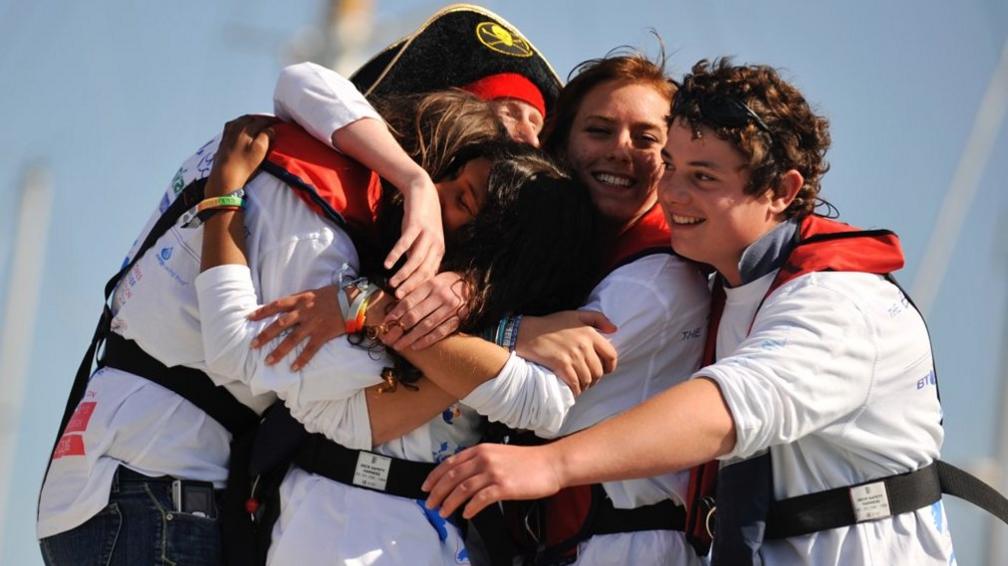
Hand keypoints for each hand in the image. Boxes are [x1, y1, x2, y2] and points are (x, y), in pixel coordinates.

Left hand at [209, 114, 278, 196]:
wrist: (226, 175)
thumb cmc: (245, 163)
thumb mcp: (260, 149)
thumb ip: (266, 135)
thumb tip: (270, 129)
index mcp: (246, 128)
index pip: (262, 120)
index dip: (272, 120)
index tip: (280, 122)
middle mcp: (235, 127)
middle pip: (251, 118)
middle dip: (262, 119)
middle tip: (271, 122)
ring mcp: (228, 133)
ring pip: (241, 120)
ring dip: (251, 120)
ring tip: (259, 124)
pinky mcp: (223, 139)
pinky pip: (233, 126)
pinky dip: (241, 124)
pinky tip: (243, 129)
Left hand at [248, 285, 343, 370]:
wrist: (354, 301)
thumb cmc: (334, 295)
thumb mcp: (314, 292)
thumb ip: (300, 300)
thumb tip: (287, 306)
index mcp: (301, 299)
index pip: (277, 305)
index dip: (262, 311)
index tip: (249, 318)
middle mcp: (304, 312)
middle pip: (280, 324)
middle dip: (265, 335)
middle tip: (252, 345)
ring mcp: (313, 324)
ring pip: (292, 339)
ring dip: (279, 351)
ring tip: (268, 361)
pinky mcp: (323, 334)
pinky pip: (310, 349)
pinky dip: (302, 359)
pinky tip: (294, 368)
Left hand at [381, 272, 467, 349]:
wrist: (473, 286)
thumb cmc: (448, 283)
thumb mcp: (432, 280)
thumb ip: (416, 291)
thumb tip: (396, 304)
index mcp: (432, 285)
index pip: (408, 301)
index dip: (395, 313)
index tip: (386, 322)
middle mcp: (441, 296)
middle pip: (415, 316)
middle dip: (399, 329)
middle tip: (389, 338)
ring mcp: (450, 309)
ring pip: (425, 327)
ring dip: (410, 338)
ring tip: (399, 345)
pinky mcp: (457, 320)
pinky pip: (439, 333)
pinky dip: (426, 340)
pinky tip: (416, 346)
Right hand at [386, 175, 444, 296]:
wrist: (422, 191)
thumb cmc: (421, 219)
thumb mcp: (423, 240)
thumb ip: (418, 256)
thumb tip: (410, 276)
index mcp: (439, 251)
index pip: (430, 276)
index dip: (418, 289)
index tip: (407, 300)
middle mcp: (436, 245)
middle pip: (424, 271)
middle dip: (411, 286)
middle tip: (398, 297)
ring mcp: (427, 235)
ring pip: (416, 260)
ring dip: (403, 274)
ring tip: (391, 284)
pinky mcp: (416, 225)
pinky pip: (405, 243)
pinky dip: (396, 254)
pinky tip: (387, 264)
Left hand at [422, 443, 562, 518]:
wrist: (550, 464)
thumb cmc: (527, 461)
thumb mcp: (498, 453)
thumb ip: (480, 461)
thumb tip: (461, 477)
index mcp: (481, 450)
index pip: (450, 463)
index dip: (434, 476)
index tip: (426, 487)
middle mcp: (484, 459)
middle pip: (452, 477)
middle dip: (437, 492)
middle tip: (430, 504)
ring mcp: (494, 472)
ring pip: (462, 489)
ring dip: (449, 503)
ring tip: (444, 512)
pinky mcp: (504, 487)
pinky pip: (480, 499)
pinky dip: (470, 508)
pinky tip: (467, 514)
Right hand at [516, 311, 617, 394]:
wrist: (527, 332)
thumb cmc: (551, 324)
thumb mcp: (575, 314)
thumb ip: (597, 318)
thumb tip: (614, 329)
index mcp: (589, 332)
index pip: (611, 355)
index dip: (610, 366)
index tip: (605, 371)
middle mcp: (583, 345)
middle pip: (599, 371)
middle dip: (595, 378)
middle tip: (588, 379)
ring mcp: (573, 356)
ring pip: (588, 379)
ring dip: (585, 385)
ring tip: (579, 384)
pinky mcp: (561, 365)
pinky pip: (575, 384)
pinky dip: (576, 390)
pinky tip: (572, 388)